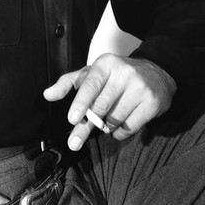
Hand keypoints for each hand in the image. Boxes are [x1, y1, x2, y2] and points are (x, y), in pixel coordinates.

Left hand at [43, 54, 176, 150]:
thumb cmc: (116, 75)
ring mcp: (140, 88)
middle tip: (74, 141)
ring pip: (114, 119)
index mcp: (106, 63)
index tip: (72, 119)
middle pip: (100, 107)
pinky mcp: (152, 103)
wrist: (156, 74)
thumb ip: (68, 83)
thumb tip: (47, 95)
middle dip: (86, 126)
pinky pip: (130, 127)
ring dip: (106, 126)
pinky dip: (120, 132)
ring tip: (107, 119)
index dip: (81, 102)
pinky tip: (121, 123)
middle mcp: (124, 73)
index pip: (91, 84)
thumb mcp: (92, 73)